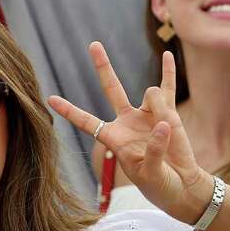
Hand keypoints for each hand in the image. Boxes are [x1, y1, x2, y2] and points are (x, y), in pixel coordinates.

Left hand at [49, 43, 209, 222]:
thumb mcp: (150, 174)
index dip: (69, 111)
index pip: (87, 121)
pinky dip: (168, 71)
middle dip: (103, 66)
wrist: (180, 185)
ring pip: (150, 93)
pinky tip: (168, 54)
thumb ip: (154, 150)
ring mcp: (147, 114)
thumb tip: (161, 124)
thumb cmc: (159, 186)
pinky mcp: (168, 113)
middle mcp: (127, 121)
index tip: (50, 98)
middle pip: (111, 88)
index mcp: (114, 138)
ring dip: (160, 108)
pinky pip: (168, 87)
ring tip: (168, 132)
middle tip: (93, 44)